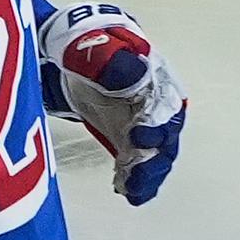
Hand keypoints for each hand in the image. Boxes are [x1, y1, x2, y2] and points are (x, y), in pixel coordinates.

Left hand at [39, 1, 187, 205]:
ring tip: (134, 190)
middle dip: (154, 158)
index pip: (163, 105)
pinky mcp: (131, 141)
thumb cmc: (89, 47)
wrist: (74, 57)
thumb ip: (112, 60)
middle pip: (165, 136)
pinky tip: (127, 192)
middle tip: (138, 173)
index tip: (138, 137)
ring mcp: (145, 125)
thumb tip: (134, 72)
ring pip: (156, 155)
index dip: (155, 124)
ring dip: (148, 174)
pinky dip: (137, 180)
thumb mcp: (97, 47)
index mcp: (154, 77)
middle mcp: (156, 104)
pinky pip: (140, 164)